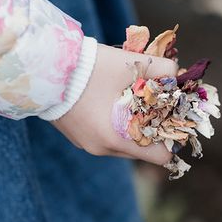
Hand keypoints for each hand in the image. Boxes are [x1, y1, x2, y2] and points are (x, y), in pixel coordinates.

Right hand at [51, 43, 177, 164]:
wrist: (43, 65)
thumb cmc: (91, 66)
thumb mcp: (134, 64)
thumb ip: (164, 71)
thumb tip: (178, 77)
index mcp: (117, 140)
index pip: (161, 157)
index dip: (172, 137)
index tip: (172, 116)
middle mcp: (102, 149)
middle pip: (143, 149)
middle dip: (154, 128)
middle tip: (157, 103)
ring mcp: (87, 144)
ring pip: (124, 142)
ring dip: (134, 124)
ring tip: (134, 98)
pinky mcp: (77, 135)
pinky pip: (106, 135)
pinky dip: (115, 122)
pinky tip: (113, 99)